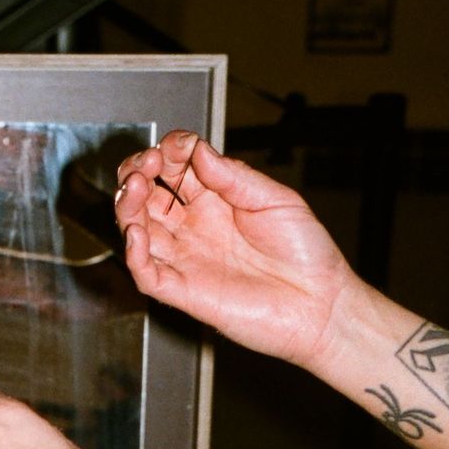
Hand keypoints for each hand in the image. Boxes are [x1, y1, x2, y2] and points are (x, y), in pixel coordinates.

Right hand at [114, 133, 356, 369]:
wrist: (321, 304)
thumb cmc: (305, 253)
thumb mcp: (275, 198)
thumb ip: (234, 177)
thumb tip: (200, 152)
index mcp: (217, 201)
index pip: (177, 169)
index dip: (171, 151)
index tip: (179, 144)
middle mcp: (196, 228)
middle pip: (148, 196)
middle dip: (138, 172)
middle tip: (145, 163)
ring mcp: (187, 259)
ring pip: (139, 229)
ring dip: (127, 205)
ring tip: (133, 185)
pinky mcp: (184, 292)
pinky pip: (146, 273)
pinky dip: (133, 253)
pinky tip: (137, 231)